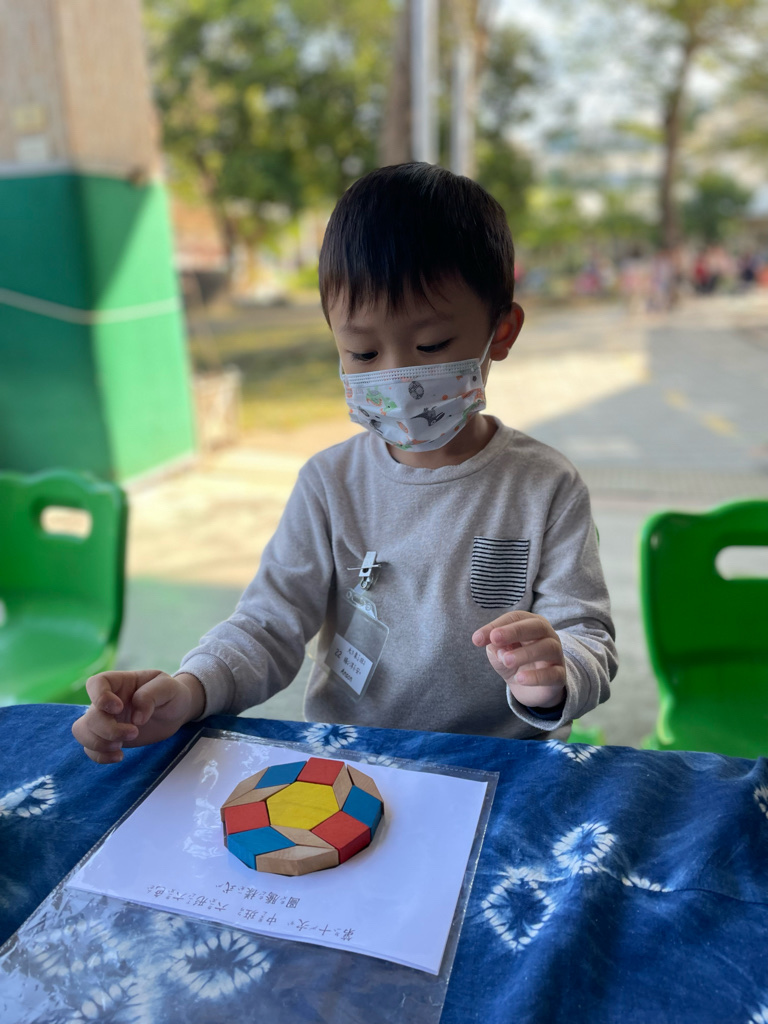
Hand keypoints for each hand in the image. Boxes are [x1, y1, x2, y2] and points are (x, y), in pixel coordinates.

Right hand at [71, 670, 205, 763]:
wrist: (176, 712)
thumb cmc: (171, 694)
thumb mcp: (168, 687)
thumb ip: (151, 696)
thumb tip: (136, 718)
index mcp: (119, 683)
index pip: (95, 683)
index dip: (100, 697)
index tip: (119, 708)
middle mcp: (107, 701)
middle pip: (89, 715)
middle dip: (107, 729)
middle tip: (134, 733)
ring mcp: (106, 720)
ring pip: (82, 732)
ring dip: (98, 743)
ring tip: (121, 748)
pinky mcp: (109, 738)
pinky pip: (90, 748)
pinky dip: (100, 756)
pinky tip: (119, 756)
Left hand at [472, 611, 565, 709]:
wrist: (530, 689)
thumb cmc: (514, 662)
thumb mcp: (500, 652)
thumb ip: (495, 646)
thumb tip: (493, 644)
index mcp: (531, 623)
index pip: (515, 618)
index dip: (496, 626)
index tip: (477, 639)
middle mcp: (547, 635)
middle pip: (536, 626)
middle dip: (515, 631)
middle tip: (495, 638)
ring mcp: (556, 655)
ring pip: (547, 648)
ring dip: (525, 653)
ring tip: (505, 660)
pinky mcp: (559, 676)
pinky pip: (553, 674)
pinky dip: (536, 676)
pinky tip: (520, 679)